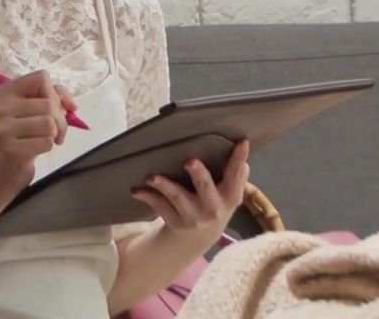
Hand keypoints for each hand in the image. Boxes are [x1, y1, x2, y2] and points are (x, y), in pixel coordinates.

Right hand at [0, 70, 78, 194]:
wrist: (0, 171)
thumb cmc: (21, 137)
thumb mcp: (32, 112)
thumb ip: (53, 98)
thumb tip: (72, 105)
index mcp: (6, 92)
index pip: (41, 78)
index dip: (55, 93)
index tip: (58, 108)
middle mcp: (1, 106)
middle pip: (49, 103)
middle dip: (60, 119)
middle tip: (54, 131)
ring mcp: (3, 127)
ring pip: (49, 122)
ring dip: (55, 134)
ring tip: (46, 139)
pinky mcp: (10, 148)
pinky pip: (46, 141)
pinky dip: (48, 146)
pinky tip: (37, 149)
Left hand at [131, 139, 250, 237]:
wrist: (200, 236)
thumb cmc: (215, 202)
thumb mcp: (230, 192)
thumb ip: (236, 174)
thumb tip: (242, 146)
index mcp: (230, 197)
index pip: (236, 176)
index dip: (239, 159)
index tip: (241, 142)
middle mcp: (212, 208)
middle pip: (205, 188)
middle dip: (198, 175)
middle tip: (190, 161)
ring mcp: (192, 216)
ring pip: (177, 198)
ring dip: (165, 185)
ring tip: (152, 176)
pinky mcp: (174, 221)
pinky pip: (159, 206)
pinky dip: (147, 196)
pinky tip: (136, 189)